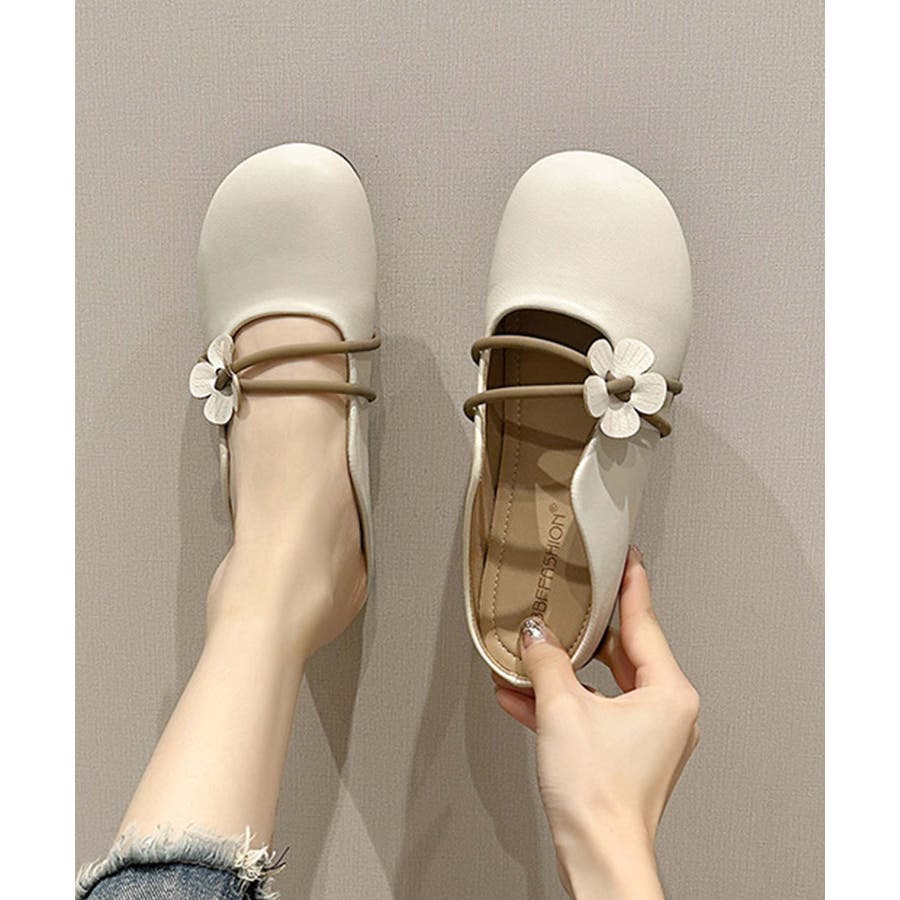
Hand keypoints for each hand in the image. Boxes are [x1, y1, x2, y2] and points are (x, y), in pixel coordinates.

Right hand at [494, 547, 699, 898]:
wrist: (598, 858)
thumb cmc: (599, 795)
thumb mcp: (562, 709)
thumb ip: (546, 661)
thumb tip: (534, 637)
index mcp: (669, 692)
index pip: (645, 622)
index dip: (631, 586)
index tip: (628, 559)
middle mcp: (667, 711)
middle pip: (622, 653)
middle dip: (584, 633)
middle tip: (570, 600)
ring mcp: (647, 736)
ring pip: (602, 685)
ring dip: (562, 673)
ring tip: (529, 654)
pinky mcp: (625, 755)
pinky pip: (592, 714)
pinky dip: (561, 704)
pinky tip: (522, 696)